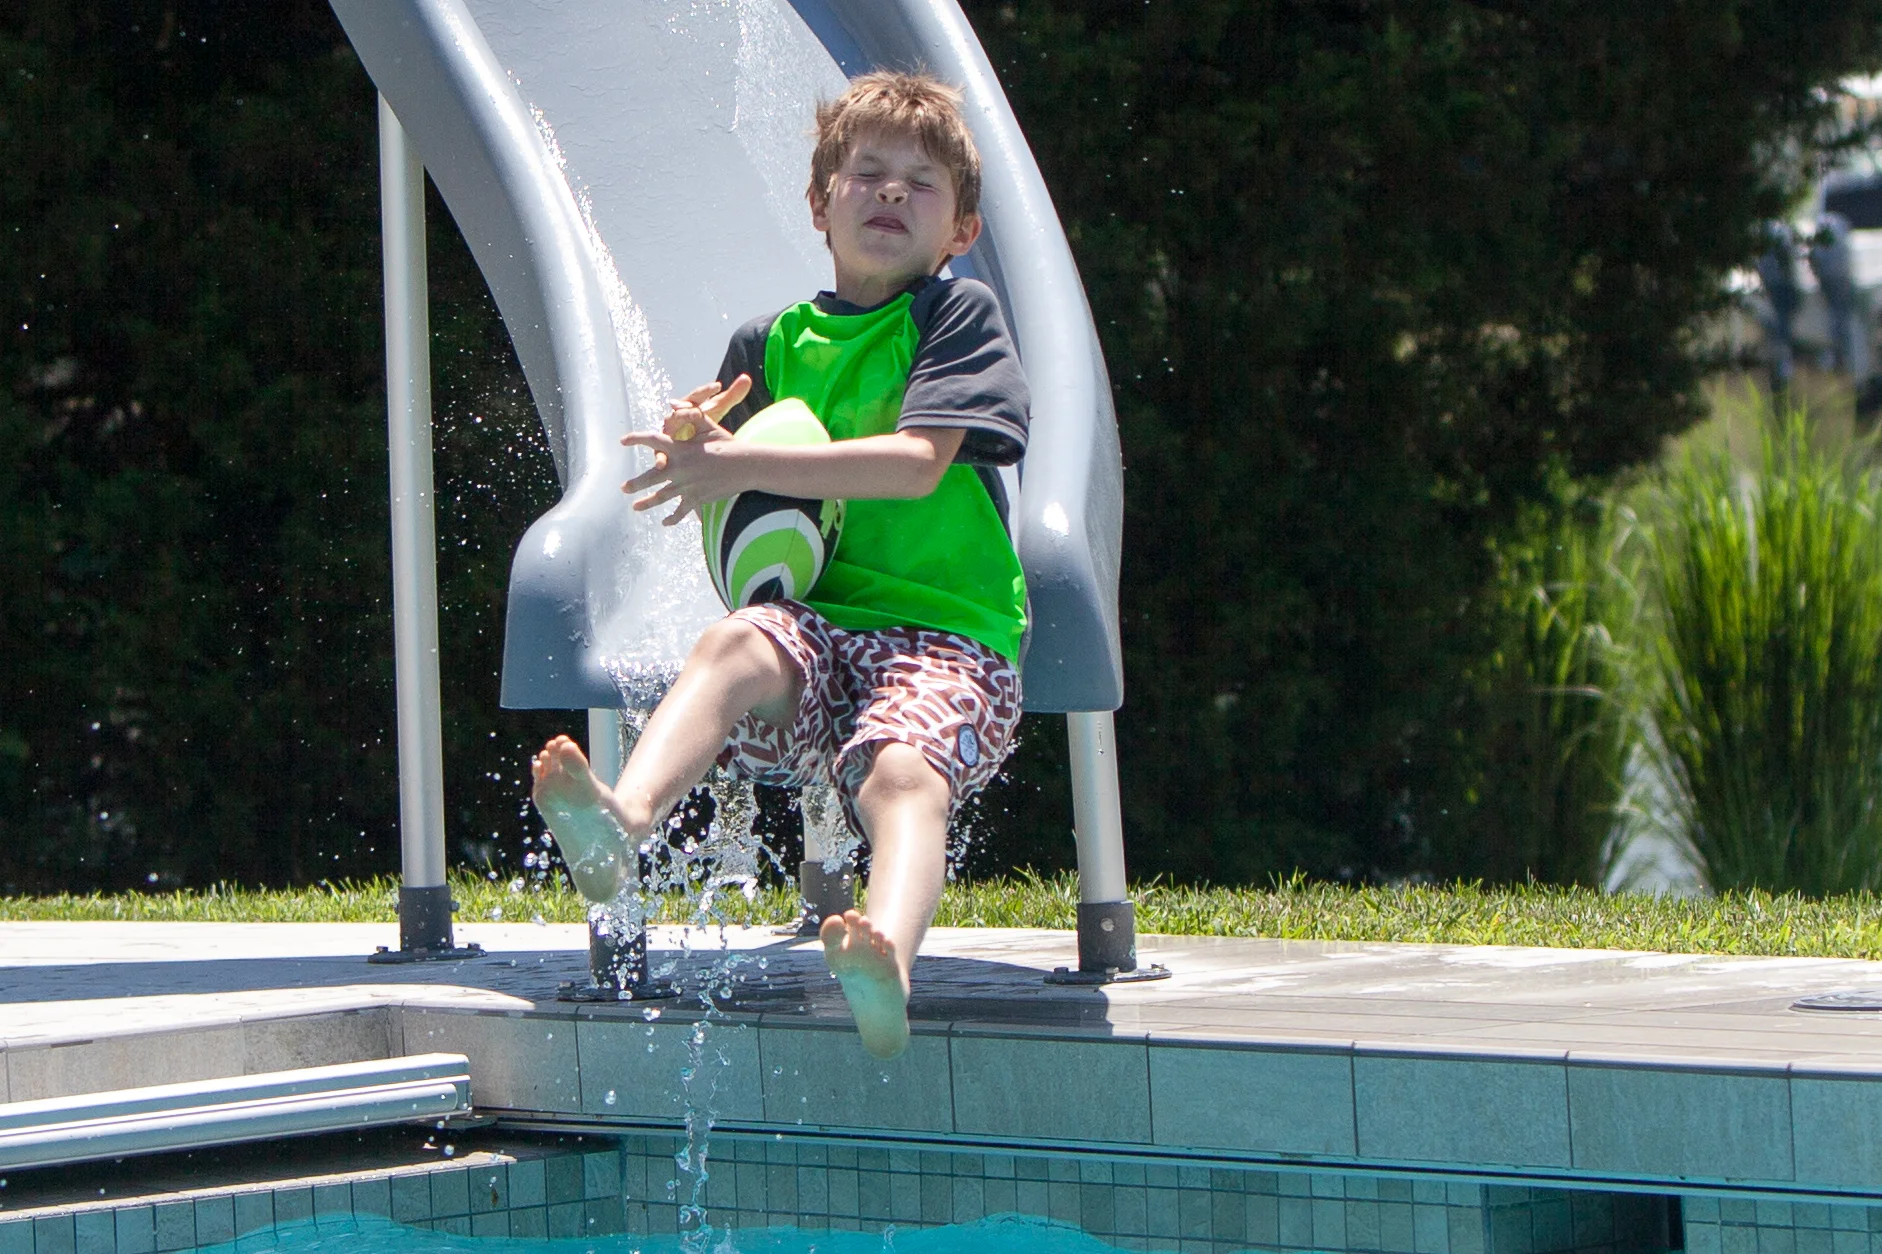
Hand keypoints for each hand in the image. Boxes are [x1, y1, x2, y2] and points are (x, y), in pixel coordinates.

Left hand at [621, 374, 752, 523]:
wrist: (745, 466)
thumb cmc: (728, 443)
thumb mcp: (709, 425)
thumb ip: (689, 414)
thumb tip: (672, 403)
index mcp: (679, 449)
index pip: (651, 441)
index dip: (635, 439)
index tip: (623, 441)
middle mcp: (678, 469)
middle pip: (649, 478)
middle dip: (635, 484)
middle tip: (623, 488)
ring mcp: (686, 486)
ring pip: (660, 497)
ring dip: (646, 503)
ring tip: (635, 507)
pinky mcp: (696, 499)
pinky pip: (681, 511)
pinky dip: (673, 518)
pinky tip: (665, 523)